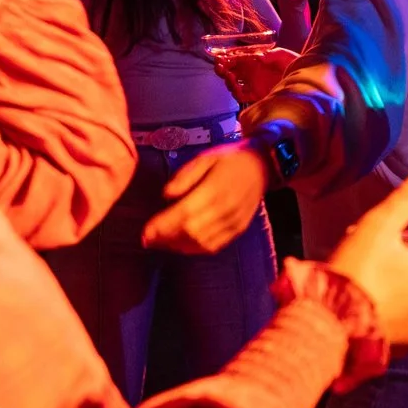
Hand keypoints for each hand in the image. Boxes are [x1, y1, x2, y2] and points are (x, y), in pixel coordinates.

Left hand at [143, 143, 271, 254]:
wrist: (262, 165)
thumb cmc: (229, 159)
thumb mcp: (205, 158)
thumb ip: (185, 176)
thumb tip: (166, 195)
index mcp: (216, 189)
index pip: (185, 214)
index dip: (163, 226)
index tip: (145, 233)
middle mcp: (226, 209)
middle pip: (191, 232)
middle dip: (166, 239)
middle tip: (148, 239)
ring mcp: (234, 222)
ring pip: (201, 242)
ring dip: (178, 246)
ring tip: (161, 243)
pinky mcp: (238, 229)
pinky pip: (214, 246)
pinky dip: (195, 249)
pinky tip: (182, 244)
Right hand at [210, 44, 298, 105]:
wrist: (304, 78)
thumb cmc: (293, 63)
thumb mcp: (282, 55)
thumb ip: (270, 54)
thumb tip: (258, 57)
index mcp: (254, 61)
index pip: (236, 60)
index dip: (226, 59)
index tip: (219, 58)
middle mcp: (252, 73)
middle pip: (231, 72)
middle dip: (222, 70)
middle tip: (219, 68)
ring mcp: (254, 84)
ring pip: (234, 85)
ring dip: (228, 81)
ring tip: (229, 76)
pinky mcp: (257, 95)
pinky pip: (242, 96)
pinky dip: (236, 92)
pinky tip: (236, 87)